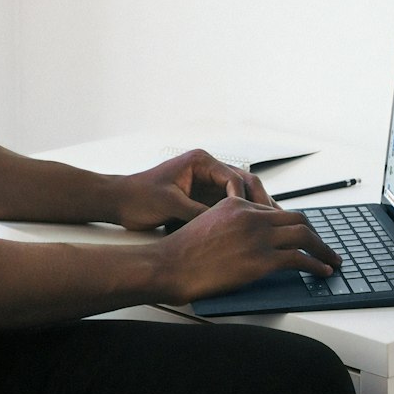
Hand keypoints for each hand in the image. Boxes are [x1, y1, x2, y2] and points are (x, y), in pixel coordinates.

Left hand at [112, 148, 274, 230]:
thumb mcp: (170, 205)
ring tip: (271, 228)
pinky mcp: (203, 198)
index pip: (234, 177)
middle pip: (244, 183)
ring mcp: (206, 183)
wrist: (119, 201)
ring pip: (240, 196)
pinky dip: (241, 217)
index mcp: (200, 162)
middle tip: (275, 222)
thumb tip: (223, 226)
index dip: (247, 199)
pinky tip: (251, 232)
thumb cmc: (138, 196)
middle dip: (260, 203)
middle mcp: (207, 170)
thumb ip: (197, 213)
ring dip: (254, 211)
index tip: (255, 217)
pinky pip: (229, 207)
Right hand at [154, 195, 342, 304]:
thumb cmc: (182, 251)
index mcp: (237, 203)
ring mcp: (257, 236)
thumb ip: (230, 224)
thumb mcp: (206, 223)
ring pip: (303, 235)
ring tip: (332, 260)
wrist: (169, 264)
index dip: (293, 226)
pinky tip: (322, 271)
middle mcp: (250, 214)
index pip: (275, 211)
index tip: (304, 237)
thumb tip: (246, 239)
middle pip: (296, 219)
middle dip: (316, 235)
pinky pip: (298, 259)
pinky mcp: (260, 259)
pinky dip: (316, 264)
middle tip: (326, 248)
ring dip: (323, 249)